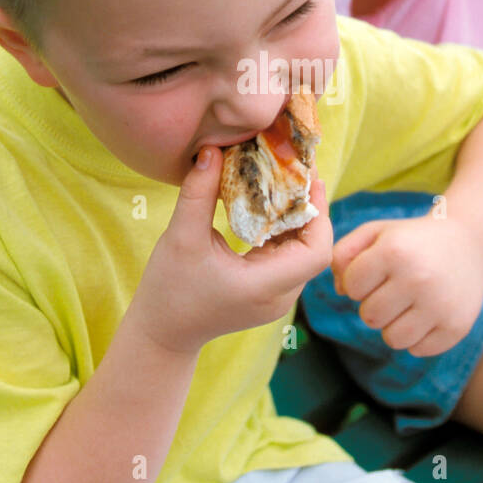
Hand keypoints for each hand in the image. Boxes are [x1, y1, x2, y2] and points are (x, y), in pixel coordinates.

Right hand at [132, 149, 332, 354]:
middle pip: (313, 247)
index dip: (319, 214)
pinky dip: (284, 228)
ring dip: (298, 215)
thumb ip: (198, 193)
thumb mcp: (180, 238)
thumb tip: (212, 149)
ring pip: (303, 250)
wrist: (163, 333)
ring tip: (288, 177)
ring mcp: (277, 297)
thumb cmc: (168, 290)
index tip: (309, 179)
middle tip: (298, 167)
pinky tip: (273, 203)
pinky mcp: (269, 292)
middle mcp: (280, 296)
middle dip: (309, 207)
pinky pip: (288, 255)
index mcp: (264, 287)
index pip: (316, 252)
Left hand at [331, 211, 482, 357]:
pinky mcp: (457, 326)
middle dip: (374, 305)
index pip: (352, 287)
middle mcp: (418, 278)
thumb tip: (339, 290)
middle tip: (392, 290)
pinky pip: (418, 350)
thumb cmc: (411, 240)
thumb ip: (343, 253)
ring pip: (392, 339)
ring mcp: (440, 305)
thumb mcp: (376, 232)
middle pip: (369, 317)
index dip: (358, 282)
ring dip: (393, 325)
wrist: (468, 243)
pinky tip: (426, 314)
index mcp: (395, 251)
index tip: (375, 272)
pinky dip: (417, 337)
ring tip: (406, 305)